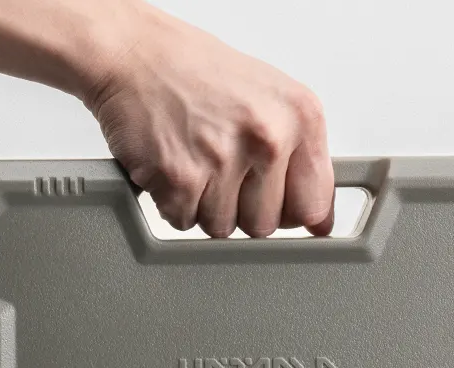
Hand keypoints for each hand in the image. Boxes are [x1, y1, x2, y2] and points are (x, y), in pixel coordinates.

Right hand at [83, 5, 333, 237]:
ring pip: (223, 228)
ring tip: (196, 160)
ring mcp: (224, 159)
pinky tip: (173, 164)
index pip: (314, 204)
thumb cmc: (196, 73)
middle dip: (241, 208)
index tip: (276, 205)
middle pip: (266, 225)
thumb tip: (318, 219)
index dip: (290, 211)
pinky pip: (184, 222)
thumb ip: (300, 157)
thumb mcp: (270, 99)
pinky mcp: (180, 178)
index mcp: (300, 117)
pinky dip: (173, 202)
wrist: (134, 53)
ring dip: (204, 205)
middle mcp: (268, 137)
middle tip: (222, 168)